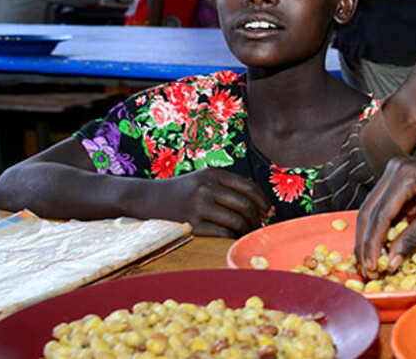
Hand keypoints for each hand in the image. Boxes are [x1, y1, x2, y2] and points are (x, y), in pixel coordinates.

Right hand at [146, 169, 271, 236]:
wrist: (146, 198)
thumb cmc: (181, 191)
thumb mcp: (203, 179)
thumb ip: (227, 187)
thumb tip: (258, 205)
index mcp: (213, 174)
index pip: (249, 187)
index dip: (264, 201)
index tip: (269, 212)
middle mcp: (207, 188)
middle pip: (245, 206)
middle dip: (256, 219)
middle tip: (256, 226)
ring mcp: (198, 206)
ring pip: (236, 221)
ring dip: (245, 231)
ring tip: (244, 233)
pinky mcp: (191, 223)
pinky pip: (222, 234)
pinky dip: (232, 238)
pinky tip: (232, 239)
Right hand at [354, 157, 415, 275]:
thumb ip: (413, 238)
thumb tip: (390, 262)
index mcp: (404, 174)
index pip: (380, 214)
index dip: (373, 244)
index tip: (372, 267)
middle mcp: (394, 170)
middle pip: (369, 212)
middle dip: (366, 243)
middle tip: (367, 270)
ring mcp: (394, 175)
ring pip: (372, 211)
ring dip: (370, 238)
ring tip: (370, 264)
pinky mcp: (398, 183)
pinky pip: (383, 209)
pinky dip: (381, 230)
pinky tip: (379, 250)